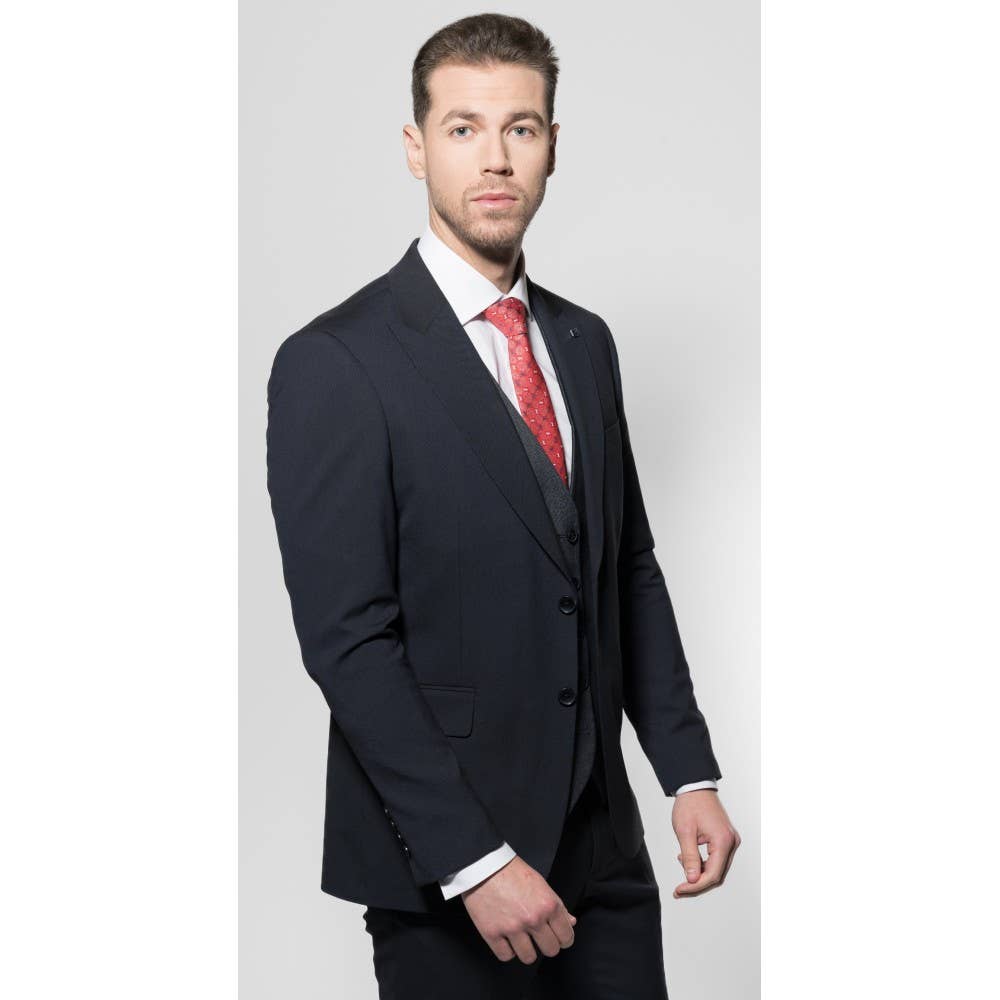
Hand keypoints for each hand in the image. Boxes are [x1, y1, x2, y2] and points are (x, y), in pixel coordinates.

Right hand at [461, 855, 576, 963]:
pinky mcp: (492, 933)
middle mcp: (533, 919)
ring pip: (529, 958)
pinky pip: (506, 956)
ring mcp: (512, 928)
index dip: (563, 938)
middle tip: (538, 935)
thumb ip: (557, 905)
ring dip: (526, 949)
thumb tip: (571, 922)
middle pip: (550, 950)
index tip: (557, 936)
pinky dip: (507, 950)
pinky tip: (506, 938)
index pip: (566, 937)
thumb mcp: (541, 884)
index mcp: (548, 905)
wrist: (484, 865)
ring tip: (521, 937)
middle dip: (546, 944)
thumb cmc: (512, 871)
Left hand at [671, 789, 739, 897]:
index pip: (713, 874)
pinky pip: (716, 859)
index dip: (696, 886)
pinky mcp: (725, 839)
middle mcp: (731, 843)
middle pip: (716, 874)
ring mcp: (730, 841)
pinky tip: (688, 857)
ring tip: (682, 862)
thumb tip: (692, 879)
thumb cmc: (690, 805)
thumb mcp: (685, 832)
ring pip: (716, 868)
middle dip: (697, 882)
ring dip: (699, 872)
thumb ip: (690, 858)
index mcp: (723, 841)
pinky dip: (702, 863)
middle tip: (679, 889)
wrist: (695, 787)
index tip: (680, 890)